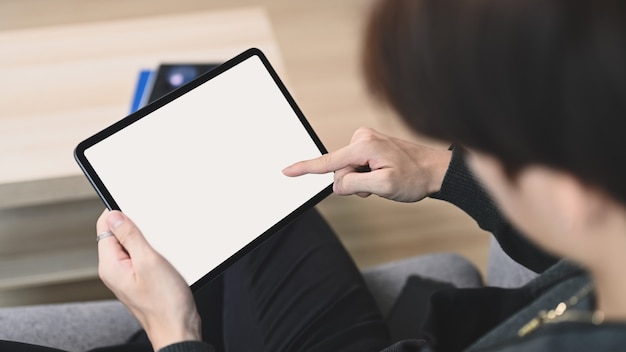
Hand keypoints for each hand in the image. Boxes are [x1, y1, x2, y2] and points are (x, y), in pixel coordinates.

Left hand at [97, 210, 200, 350]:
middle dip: (138, 229)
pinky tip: (167, 262)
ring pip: (134, 246)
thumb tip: (114, 216)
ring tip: (163, 255)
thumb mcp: (149, 261)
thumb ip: (129, 236)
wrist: (179, 328)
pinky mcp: (141, 280)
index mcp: (110, 265)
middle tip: (156, 237)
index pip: (104, 226)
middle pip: (119, 235)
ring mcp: (128, 276)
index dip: (120, 213)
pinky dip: (155, 254)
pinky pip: (143, 258)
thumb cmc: (166, 303)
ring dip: (149, 243)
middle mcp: (115, 270)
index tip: (138, 209)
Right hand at [283, 127, 451, 202]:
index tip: (287, 171)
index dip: (305, 169)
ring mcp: (365, 140)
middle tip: (378, 185)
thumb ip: (355, 184)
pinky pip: (356, 166)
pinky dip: (366, 175)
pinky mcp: (368, 145)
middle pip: (339, 171)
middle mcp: (362, 138)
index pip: (328, 162)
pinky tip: (383, 173)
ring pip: (347, 170)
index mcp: (364, 146)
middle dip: (354, 183)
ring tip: (384, 178)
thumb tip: (338, 183)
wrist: (435, 170)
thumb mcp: (384, 187)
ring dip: (362, 180)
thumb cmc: (415, 178)